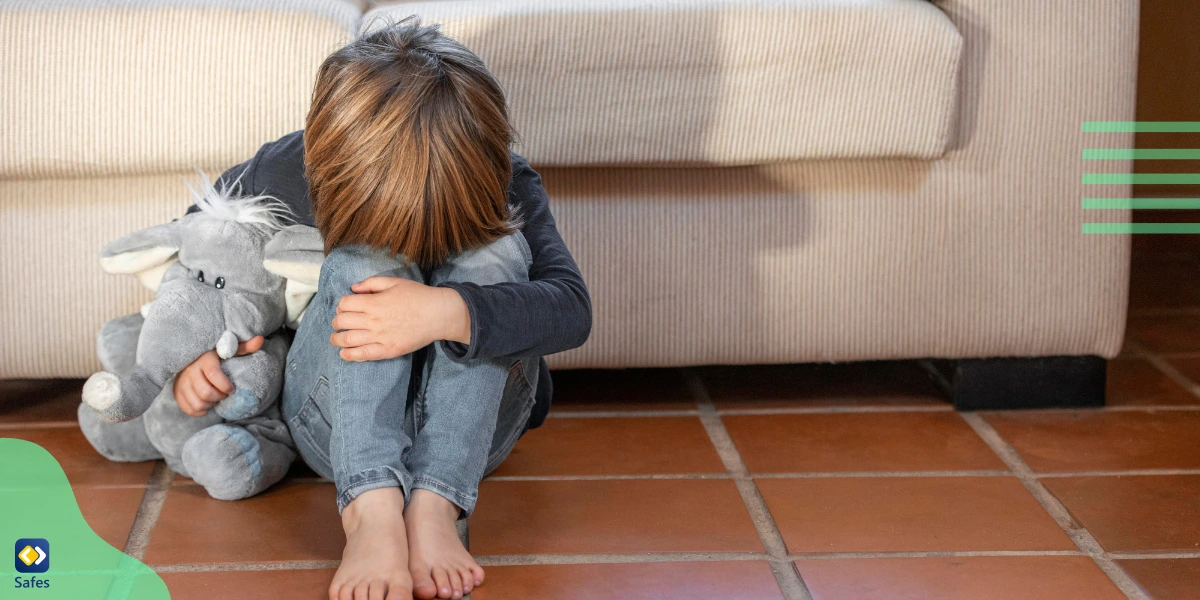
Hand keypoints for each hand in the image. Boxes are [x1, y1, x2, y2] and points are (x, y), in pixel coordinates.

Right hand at [173, 336, 263, 416]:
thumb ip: (244, 347)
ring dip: (210, 404)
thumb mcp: (229, 349)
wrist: (190, 357)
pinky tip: (207, 403)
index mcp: (204, 359)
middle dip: (219, 397)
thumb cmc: (215, 355)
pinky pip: (189, 409)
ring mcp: (181, 382)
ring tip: (216, 397)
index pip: (213, 374)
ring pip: (198, 403)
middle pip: (206, 393)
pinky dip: (200, 410)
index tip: (232, 389)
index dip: (225, 385)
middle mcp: (189, 370)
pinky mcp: (176, 392)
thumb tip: (260, 340)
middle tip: (225, 394)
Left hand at [331, 277, 470, 361]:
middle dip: (336, 322)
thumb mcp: (394, 282)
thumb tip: (353, 288)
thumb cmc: (418, 296)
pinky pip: (363, 355)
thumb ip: (371, 283)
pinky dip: (349, 355)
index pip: (344, 304)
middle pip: (342, 322)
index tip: (345, 308)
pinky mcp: (388, 350)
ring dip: (337, 339)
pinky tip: (344, 353)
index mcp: (374, 302)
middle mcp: (374, 320)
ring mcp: (380, 337)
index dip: (341, 305)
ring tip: (336, 339)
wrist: (438, 314)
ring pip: (347, 340)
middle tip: (339, 323)